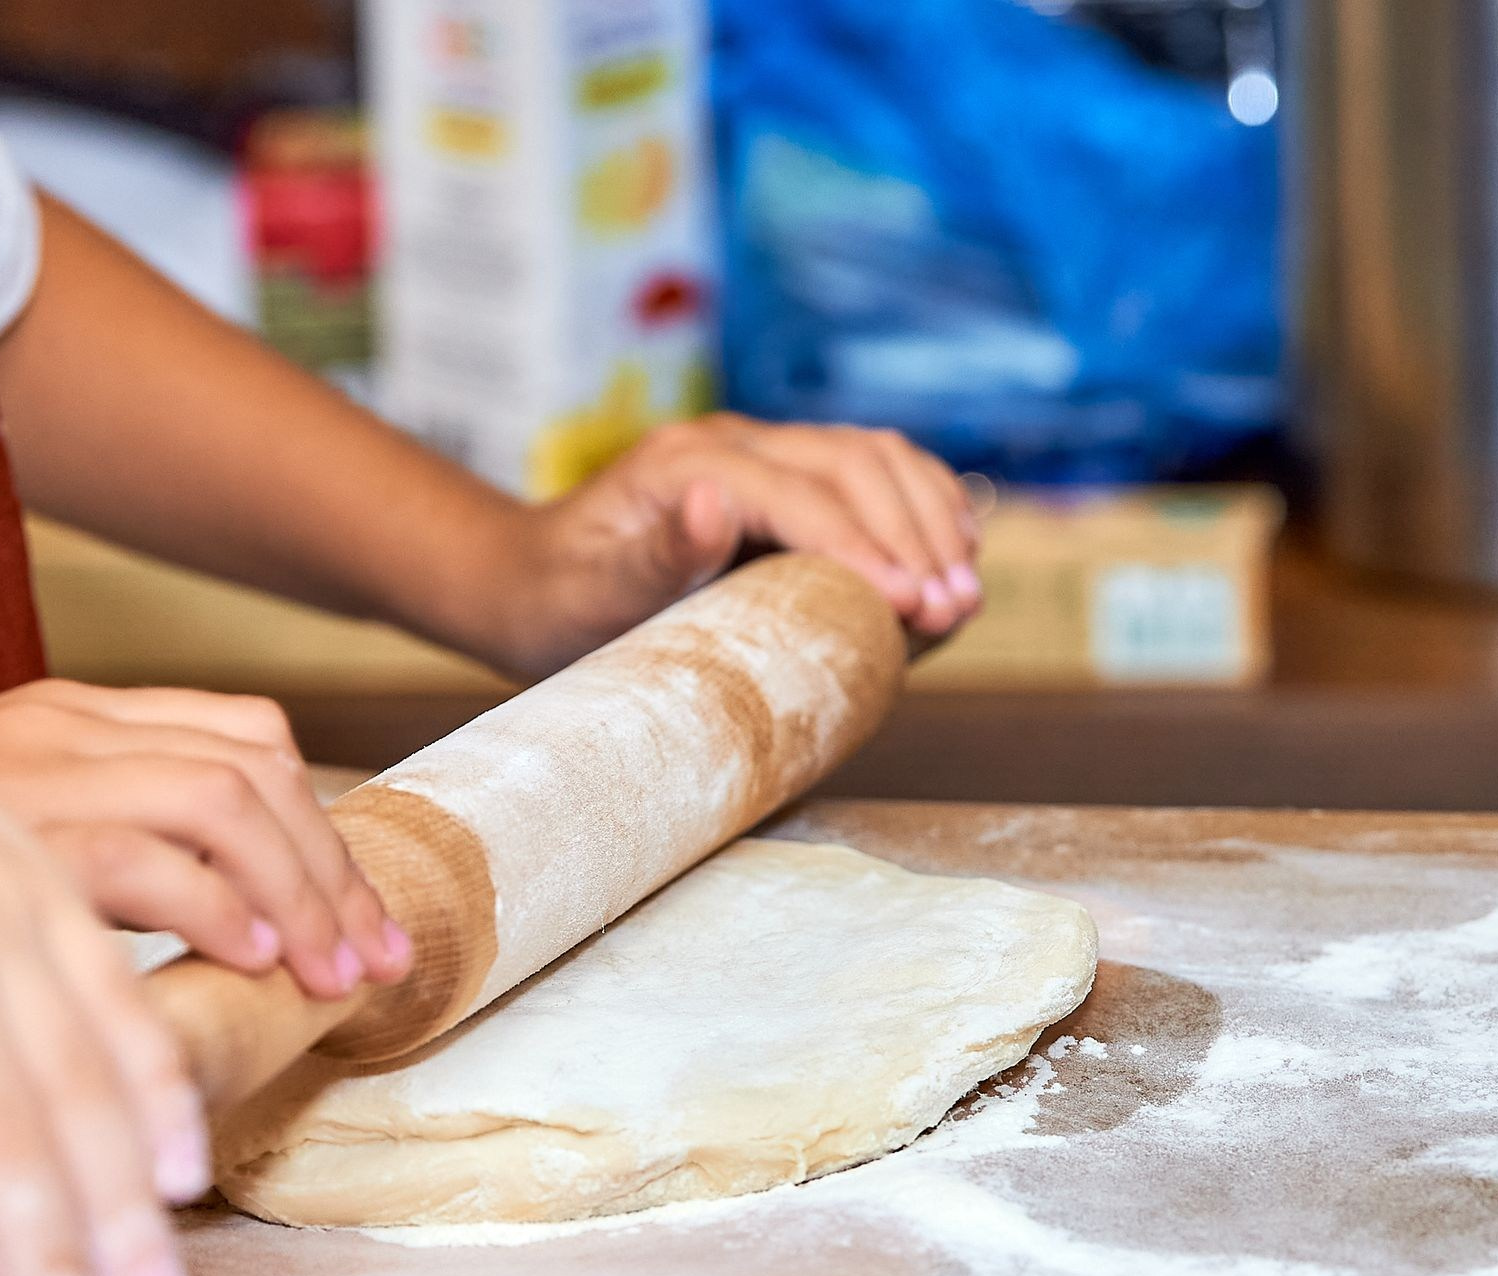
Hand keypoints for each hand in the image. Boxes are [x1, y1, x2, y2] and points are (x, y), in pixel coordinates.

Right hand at [0, 680, 411, 996]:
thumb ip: (84, 840)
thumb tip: (210, 917)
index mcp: (69, 713)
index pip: (246, 737)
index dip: (324, 833)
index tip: (360, 923)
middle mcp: (61, 726)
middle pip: (258, 770)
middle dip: (334, 872)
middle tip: (374, 965)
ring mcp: (31, 771)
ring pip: (226, 801)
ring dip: (299, 896)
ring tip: (325, 980)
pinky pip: (142, 856)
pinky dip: (215, 909)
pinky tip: (240, 964)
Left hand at [487, 415, 982, 676]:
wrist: (532, 584)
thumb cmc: (560, 601)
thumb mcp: (593, 592)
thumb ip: (658, 552)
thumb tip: (715, 503)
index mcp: (688, 463)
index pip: (802, 496)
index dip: (864, 549)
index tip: (911, 608)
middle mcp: (732, 443)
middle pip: (855, 463)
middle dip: (916, 535)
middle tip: (956, 610)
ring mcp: (761, 453)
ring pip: (876, 457)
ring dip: (932, 518)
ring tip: (964, 595)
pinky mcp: (781, 478)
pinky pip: (872, 475)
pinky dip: (920, 508)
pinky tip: (948, 559)